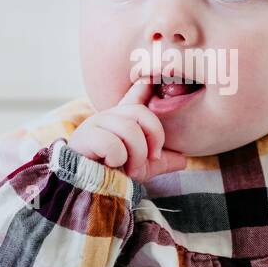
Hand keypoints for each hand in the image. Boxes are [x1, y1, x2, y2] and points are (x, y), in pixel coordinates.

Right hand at [68, 79, 189, 182]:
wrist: (87, 189)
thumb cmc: (112, 175)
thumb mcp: (142, 167)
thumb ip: (161, 161)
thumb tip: (183, 160)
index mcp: (123, 118)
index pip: (137, 92)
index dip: (147, 82)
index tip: (153, 76)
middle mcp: (108, 116)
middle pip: (141, 112)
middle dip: (153, 138)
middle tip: (150, 159)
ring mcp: (94, 124)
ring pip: (129, 129)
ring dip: (136, 155)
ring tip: (128, 168)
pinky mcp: (84, 137)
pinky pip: (112, 143)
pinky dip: (117, 159)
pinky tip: (109, 165)